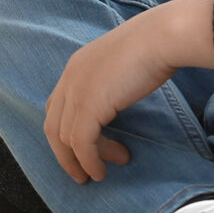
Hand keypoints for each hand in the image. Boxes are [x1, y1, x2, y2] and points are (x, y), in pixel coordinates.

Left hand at [42, 0, 213, 183]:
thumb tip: (117, 102)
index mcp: (75, 67)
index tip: (80, 151)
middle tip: (81, 173)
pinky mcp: (89, 105)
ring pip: (64, 138)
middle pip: (53, 125)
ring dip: (82, 161)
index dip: (64, 133)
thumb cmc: (152, 49)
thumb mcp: (122, 66)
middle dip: (64, 154)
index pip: (56, 107)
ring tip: (100, 173)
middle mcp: (69, 78)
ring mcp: (76, 91)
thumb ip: (110, 83)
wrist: (160, 38)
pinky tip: (100, 171)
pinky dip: (88, 161)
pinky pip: (81, 143)